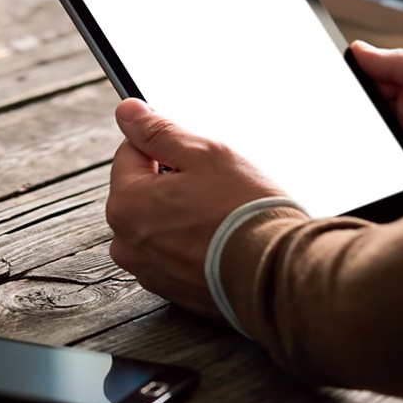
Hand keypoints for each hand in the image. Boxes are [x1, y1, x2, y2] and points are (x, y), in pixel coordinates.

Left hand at [106, 98, 286, 319]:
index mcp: (125, 204)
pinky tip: (220, 241)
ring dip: (179, 214)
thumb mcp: (203, 154)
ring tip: (218, 215)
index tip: (192, 154)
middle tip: (213, 186)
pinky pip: (173, 254)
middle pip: (140, 191)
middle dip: (170, 182)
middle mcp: (126, 242)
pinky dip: (190, 244)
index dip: (163, 145)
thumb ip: (158, 131)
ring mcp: (148, 271)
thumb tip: (126, 112)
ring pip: (156, 223)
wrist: (277, 274)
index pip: (129, 152)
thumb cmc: (242, 211)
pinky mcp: (171, 290)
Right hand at [351, 41, 402, 193]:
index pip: (375, 70)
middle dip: (351, 106)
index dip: (353, 72)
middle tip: (337, 112)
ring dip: (356, 134)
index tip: (333, 76)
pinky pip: (374, 160)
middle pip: (366, 103)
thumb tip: (361, 50)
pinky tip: (355, 159)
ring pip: (366, 132)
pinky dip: (364, 159)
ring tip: (345, 137)